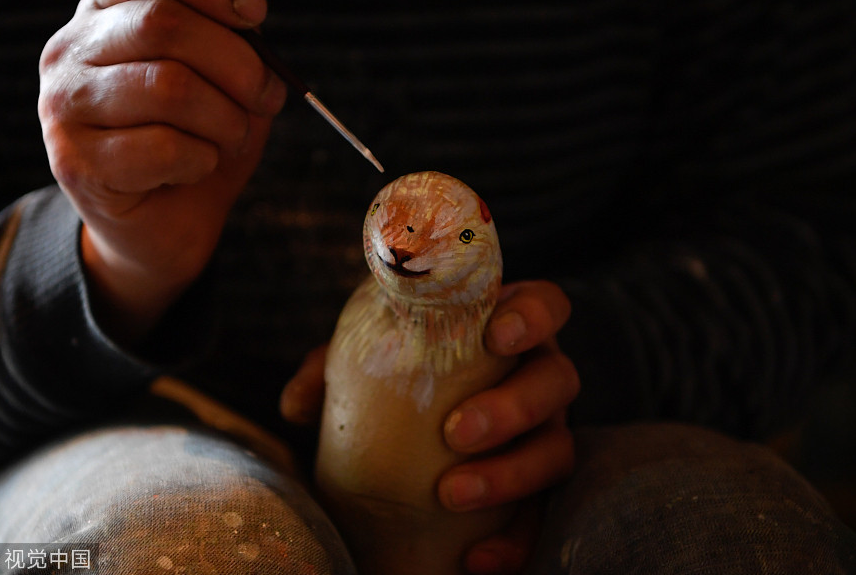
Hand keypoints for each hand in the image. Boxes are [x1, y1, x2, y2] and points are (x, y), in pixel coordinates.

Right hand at [38, 0, 285, 342]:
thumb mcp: (225, 84)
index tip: (254, 12)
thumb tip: (248, 3)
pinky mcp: (75, 161)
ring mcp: (65, 105)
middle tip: (267, 97)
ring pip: (171, 87)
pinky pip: (165, 147)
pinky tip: (195, 168)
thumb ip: (233, 41)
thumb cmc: (195, 145)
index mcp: (106, 16)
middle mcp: (72, 50)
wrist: (164, 226)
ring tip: (230, 139)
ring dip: (226, 120)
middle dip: (239, 65)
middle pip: (167, 25)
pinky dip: (203, 160)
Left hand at [281, 280, 578, 573]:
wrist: (410, 428)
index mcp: (507, 332)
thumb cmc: (398, 371)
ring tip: (451, 494)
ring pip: (555, 450)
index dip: (533, 316)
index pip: (546, 306)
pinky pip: (539, 519)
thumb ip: (332, 365)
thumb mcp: (366, 355)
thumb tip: (297, 406)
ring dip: (509, 474)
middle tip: (456, 431)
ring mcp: (543, 436)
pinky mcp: (537, 492)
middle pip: (558, 382)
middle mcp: (537, 380)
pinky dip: (513, 541)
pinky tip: (475, 561)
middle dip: (513, 406)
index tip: (496, 336)